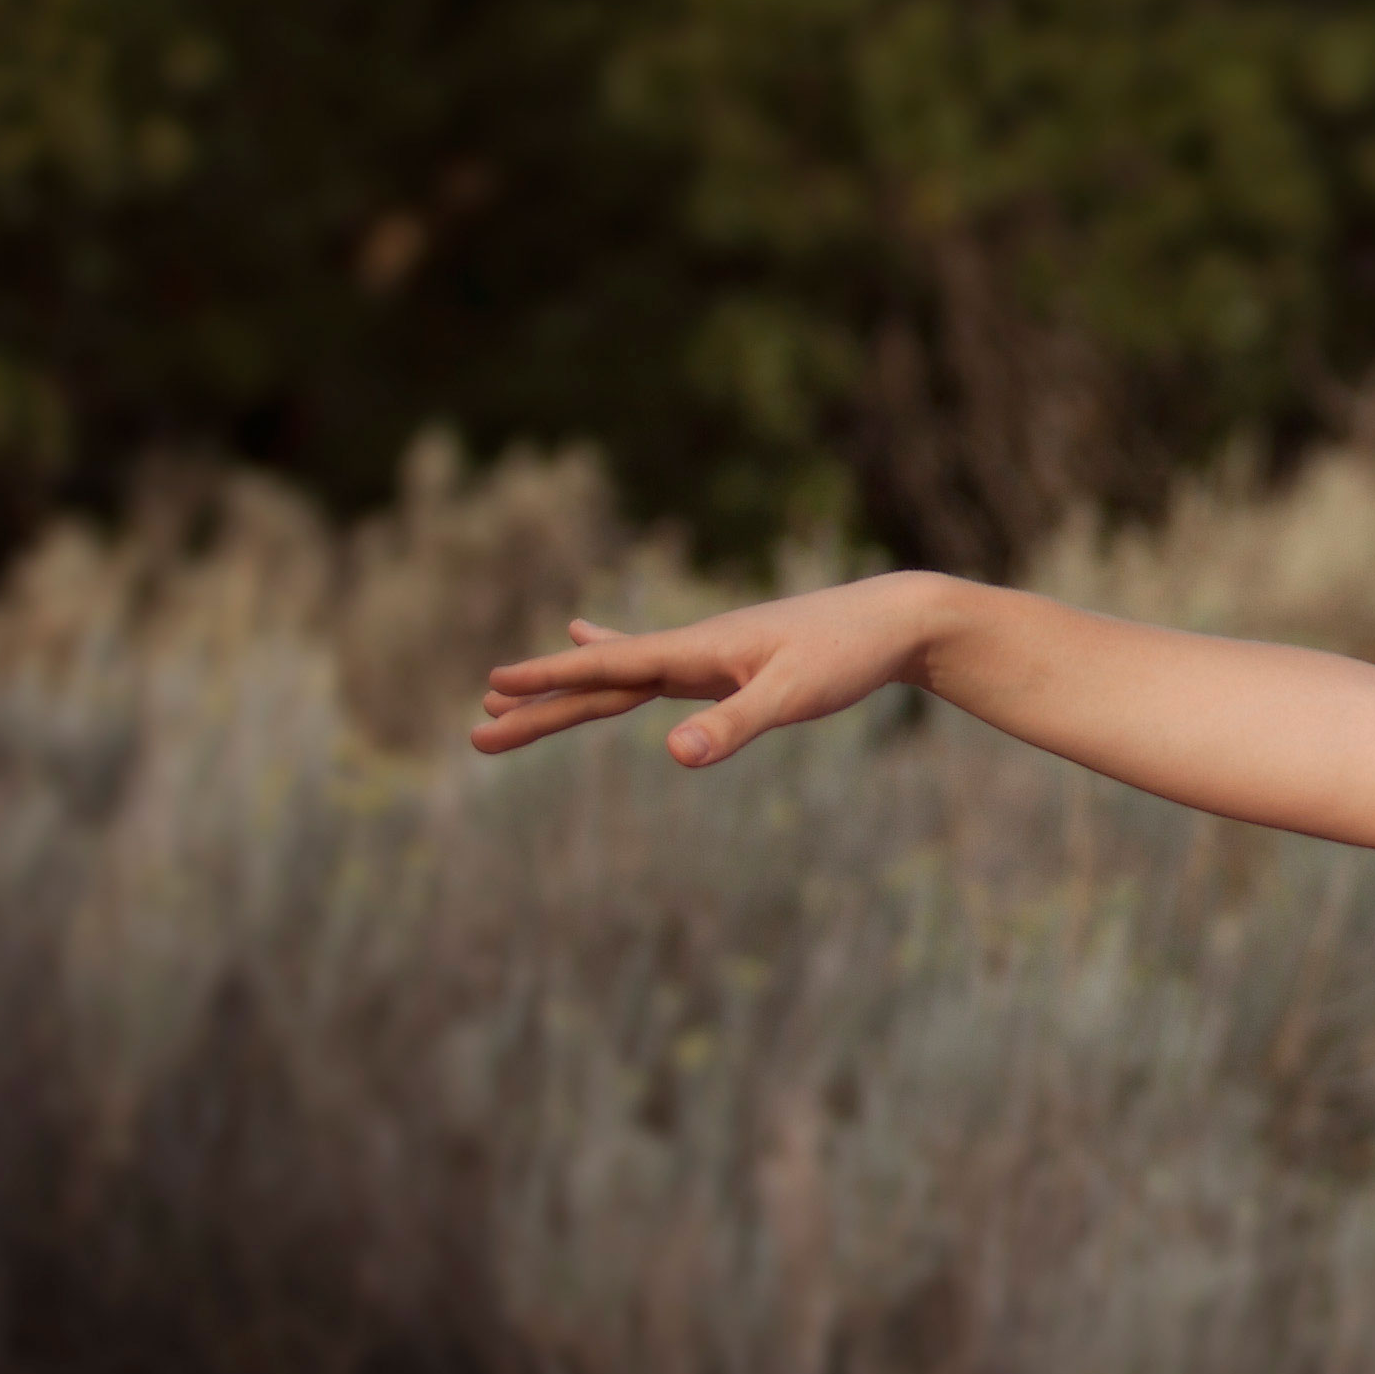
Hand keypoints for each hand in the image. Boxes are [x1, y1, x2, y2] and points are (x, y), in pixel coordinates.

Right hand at [469, 575, 964, 762]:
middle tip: (477, 729)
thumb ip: (735, 726)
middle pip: (600, 680)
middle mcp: (691, 648)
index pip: (608, 669)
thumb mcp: (795, 696)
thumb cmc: (850, 654)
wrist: (897, 619)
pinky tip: (589, 633)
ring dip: (566, 690)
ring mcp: (706, 654)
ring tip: (506, 694)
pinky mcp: (727, 663)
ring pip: (619, 676)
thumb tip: (675, 754)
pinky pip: (653, 664)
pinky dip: (615, 654)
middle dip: (540, 706)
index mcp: (697, 652)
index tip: (494, 687)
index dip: (550, 680)